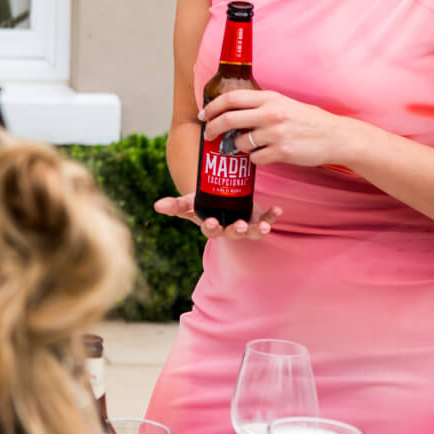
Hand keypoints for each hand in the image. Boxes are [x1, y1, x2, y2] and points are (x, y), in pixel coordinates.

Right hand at [153, 192, 283, 239]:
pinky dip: (272, 216)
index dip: (212, 227)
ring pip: (252, 232)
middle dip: (237, 230)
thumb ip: (174, 205)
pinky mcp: (258, 219)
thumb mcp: (189, 203)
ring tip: (264, 226)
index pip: (211, 230)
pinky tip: (277, 210)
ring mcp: (245, 226)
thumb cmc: (203, 205)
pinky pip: (267, 220)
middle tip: (240, 225)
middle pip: (233, 233)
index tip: (212, 221)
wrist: (220, 201)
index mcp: (213, 227)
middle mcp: (230, 230)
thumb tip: (156, 206)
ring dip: (258, 229)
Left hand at [200, 89, 359, 169]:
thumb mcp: (283, 103)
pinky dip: (255, 158)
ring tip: (251, 145)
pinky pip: (255, 158)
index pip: (231, 98)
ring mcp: (276, 133)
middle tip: (209, 134)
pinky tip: (265, 154)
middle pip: (228, 119)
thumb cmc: (307, 120)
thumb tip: (229, 111)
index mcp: (270, 98)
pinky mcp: (282, 152)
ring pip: (240, 143)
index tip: (204, 115)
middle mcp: (271, 114)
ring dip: (239, 147)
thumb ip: (260, 105)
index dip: (212, 107)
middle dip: (213, 128)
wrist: (336, 136)